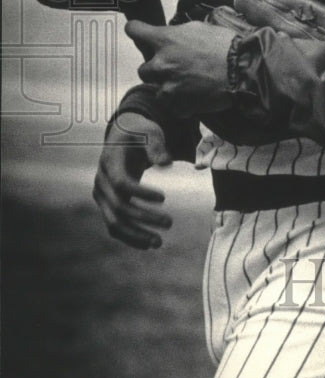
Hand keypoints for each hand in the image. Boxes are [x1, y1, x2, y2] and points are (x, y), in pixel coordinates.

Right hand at [93, 113, 172, 249]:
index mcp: (110, 161)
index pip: (121, 183)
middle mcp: (101, 181)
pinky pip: (114, 225)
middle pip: (119, 206)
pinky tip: (148, 244)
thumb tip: (166, 163)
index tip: (164, 197)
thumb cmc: (139, 133)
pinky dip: (130, 236)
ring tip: (159, 242)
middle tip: (170, 223)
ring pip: (114, 222)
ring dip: (136, 234)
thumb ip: (157, 147)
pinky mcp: (107, 204)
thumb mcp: (150, 133)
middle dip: (144, 217)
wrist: (122, 136)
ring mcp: (102, 195)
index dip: (141, 193)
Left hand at [126, 20, 236, 117]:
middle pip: (143, 68)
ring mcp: (168, 86)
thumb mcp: (201, 28)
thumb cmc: (226, 47)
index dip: (137, 30)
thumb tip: (172, 34)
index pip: (134, 30)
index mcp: (165, 40)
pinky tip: (195, 94)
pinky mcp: (179, 105)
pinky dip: (181, 102)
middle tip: (176, 67)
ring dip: (168, 86)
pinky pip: (172, 106)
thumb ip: (179, 33)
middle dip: (156, 68)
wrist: (243, 70)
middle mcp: (161, 63)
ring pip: (157, 89)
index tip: (139, 33)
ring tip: (188, 83)